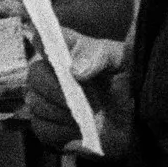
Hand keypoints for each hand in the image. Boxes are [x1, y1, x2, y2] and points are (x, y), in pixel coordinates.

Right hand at [25, 31, 129, 158]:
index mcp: (70, 50)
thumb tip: (76, 71)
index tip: (52, 55)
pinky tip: (78, 129)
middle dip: (54, 88)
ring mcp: (46, 100)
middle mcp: (52, 72)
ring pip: (35, 102)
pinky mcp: (46, 126)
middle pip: (35, 73)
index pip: (44, 36)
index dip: (41, 40)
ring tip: (85, 115)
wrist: (132, 125)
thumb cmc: (126, 87)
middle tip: (77, 98)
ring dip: (60, 111)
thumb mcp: (122, 64)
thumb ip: (100, 57)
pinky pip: (41, 127)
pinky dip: (60, 130)